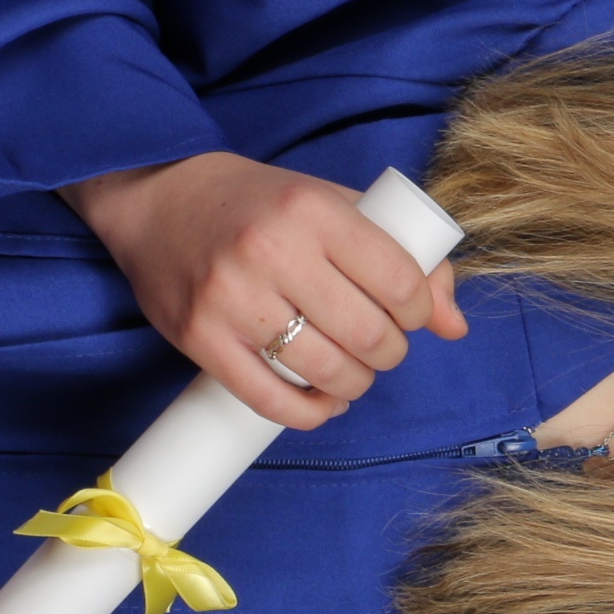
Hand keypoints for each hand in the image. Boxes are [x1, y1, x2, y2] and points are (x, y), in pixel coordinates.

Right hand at [60, 150, 465, 429]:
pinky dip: (309, 413)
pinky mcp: (200, 337)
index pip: (400, 282)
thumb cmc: (258, 203)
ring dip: (355, 384)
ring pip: (326, 372)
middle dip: (390, 352)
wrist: (158, 199)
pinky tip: (322, 402)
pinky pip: (270, 400)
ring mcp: (232, 298)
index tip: (408, 314)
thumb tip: (454, 325)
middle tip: (380, 346)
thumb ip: (400, 255)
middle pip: (369, 335)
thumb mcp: (332, 205)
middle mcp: (272, 250)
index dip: (418, 312)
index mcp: (312, 209)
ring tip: (353, 373)